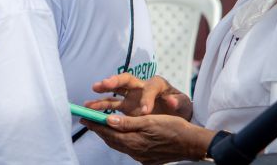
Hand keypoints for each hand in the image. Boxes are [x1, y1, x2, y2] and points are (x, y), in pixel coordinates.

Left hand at [84, 114, 213, 164]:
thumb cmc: (174, 128)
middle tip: (89, 120)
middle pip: (111, 140)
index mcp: (134, 141)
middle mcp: (135, 152)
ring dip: (109, 135)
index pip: (108, 132)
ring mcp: (142, 157)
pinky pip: (129, 150)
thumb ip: (127, 122)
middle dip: (99, 130)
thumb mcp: (149, 121)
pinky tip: (121, 135)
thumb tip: (108, 120)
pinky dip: (121, 141)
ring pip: (120, 145)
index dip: (95, 124)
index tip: (84, 117)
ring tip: (101, 126)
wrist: (193, 144)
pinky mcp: (148, 159)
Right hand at [86, 74, 191, 119]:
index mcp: (156, 84)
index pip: (150, 88)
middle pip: (125, 80)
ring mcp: (132, 96)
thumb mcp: (183, 105)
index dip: (147, 99)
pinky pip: (112, 104)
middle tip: (103, 84)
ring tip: (89, 101)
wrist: (177, 116)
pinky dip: (101, 106)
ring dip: (102, 93)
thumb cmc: (180, 107)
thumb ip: (178, 102)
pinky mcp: (126, 106)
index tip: (145, 112)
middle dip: (114, 81)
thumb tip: (172, 101)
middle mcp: (141, 86)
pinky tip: (90, 109)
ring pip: (115, 91)